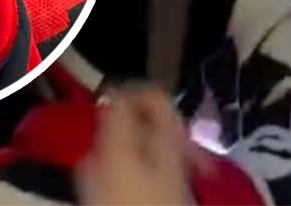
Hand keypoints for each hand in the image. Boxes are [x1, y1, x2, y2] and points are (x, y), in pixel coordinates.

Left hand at [78, 87, 208, 205]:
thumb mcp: (171, 167)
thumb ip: (165, 126)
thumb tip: (161, 98)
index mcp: (110, 143)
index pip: (126, 95)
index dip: (156, 98)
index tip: (183, 124)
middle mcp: (95, 157)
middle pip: (132, 125)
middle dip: (168, 134)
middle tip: (196, 160)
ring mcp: (94, 182)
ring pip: (134, 150)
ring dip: (164, 156)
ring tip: (190, 179)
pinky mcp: (100, 201)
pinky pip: (128, 173)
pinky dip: (152, 174)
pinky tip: (172, 194)